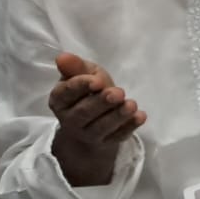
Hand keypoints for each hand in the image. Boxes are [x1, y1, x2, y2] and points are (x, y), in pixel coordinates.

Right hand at [48, 54, 145, 186]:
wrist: (93, 119)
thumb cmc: (88, 90)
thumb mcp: (85, 74)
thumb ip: (76, 67)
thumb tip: (62, 56)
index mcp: (60, 99)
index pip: (66, 93)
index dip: (81, 87)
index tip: (97, 81)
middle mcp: (69, 120)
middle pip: (83, 113)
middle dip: (101, 102)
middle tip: (118, 93)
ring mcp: (87, 134)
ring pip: (100, 127)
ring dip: (117, 116)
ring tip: (131, 105)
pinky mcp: (106, 142)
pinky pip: (117, 137)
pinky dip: (128, 127)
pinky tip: (139, 116)